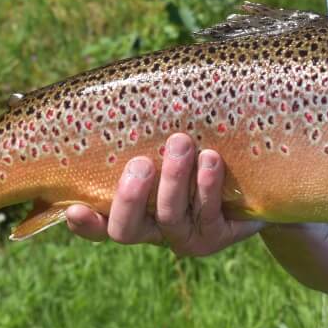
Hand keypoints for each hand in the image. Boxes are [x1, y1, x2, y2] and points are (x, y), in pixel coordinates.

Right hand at [65, 133, 265, 256]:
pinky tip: (210, 159)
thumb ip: (142, 133)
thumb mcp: (164, 143)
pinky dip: (207, 185)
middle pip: (127, 229)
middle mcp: (153, 229)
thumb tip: (121, 90)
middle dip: (131, 197)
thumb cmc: (195, 150)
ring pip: (170, 217)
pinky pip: (208, 214)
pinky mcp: (216, 236)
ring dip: (174, 179)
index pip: (99, 224)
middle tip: (141, 164)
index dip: (85, 223)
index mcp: (132, 210)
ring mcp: (184, 237)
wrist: (251, 176)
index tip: (76, 207)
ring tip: (181, 143)